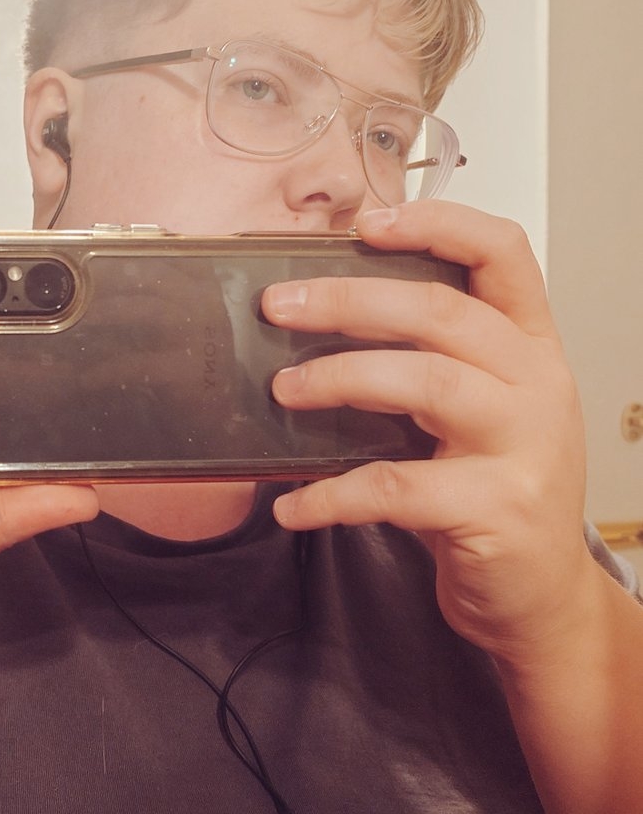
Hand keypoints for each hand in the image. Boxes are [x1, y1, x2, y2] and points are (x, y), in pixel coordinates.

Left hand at [263, 201, 593, 660]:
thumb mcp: (478, 409)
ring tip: (282, 390)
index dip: (436, 222)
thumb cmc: (493, 488)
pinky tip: (293, 504)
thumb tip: (318, 315)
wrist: (541, 597)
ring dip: (337, 380)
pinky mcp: (497, 509)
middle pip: (440, 311)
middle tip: (278, 307)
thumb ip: (428, 359)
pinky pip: (395, 486)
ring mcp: (525, 446)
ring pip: (423, 382)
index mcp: (531, 345)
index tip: (365, 223)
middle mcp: (538, 383)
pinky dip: (331, 494)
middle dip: (347, 301)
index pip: (503, 252)